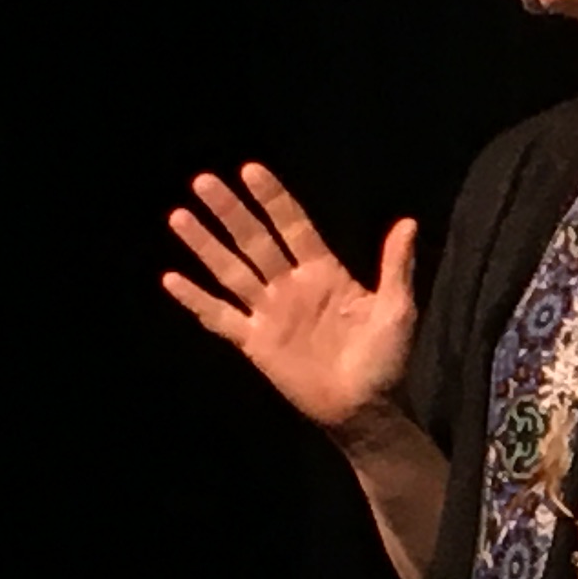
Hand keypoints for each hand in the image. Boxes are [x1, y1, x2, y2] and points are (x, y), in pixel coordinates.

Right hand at [164, 164, 419, 434]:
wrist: (366, 409)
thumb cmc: (386, 361)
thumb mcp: (397, 310)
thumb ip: (396, 267)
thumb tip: (408, 223)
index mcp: (325, 273)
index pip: (293, 227)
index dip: (273, 200)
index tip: (250, 170)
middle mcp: (291, 286)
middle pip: (254, 241)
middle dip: (230, 212)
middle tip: (204, 181)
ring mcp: (270, 312)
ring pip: (231, 270)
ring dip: (205, 245)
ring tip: (179, 215)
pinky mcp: (255, 341)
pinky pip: (220, 317)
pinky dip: (195, 300)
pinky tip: (169, 279)